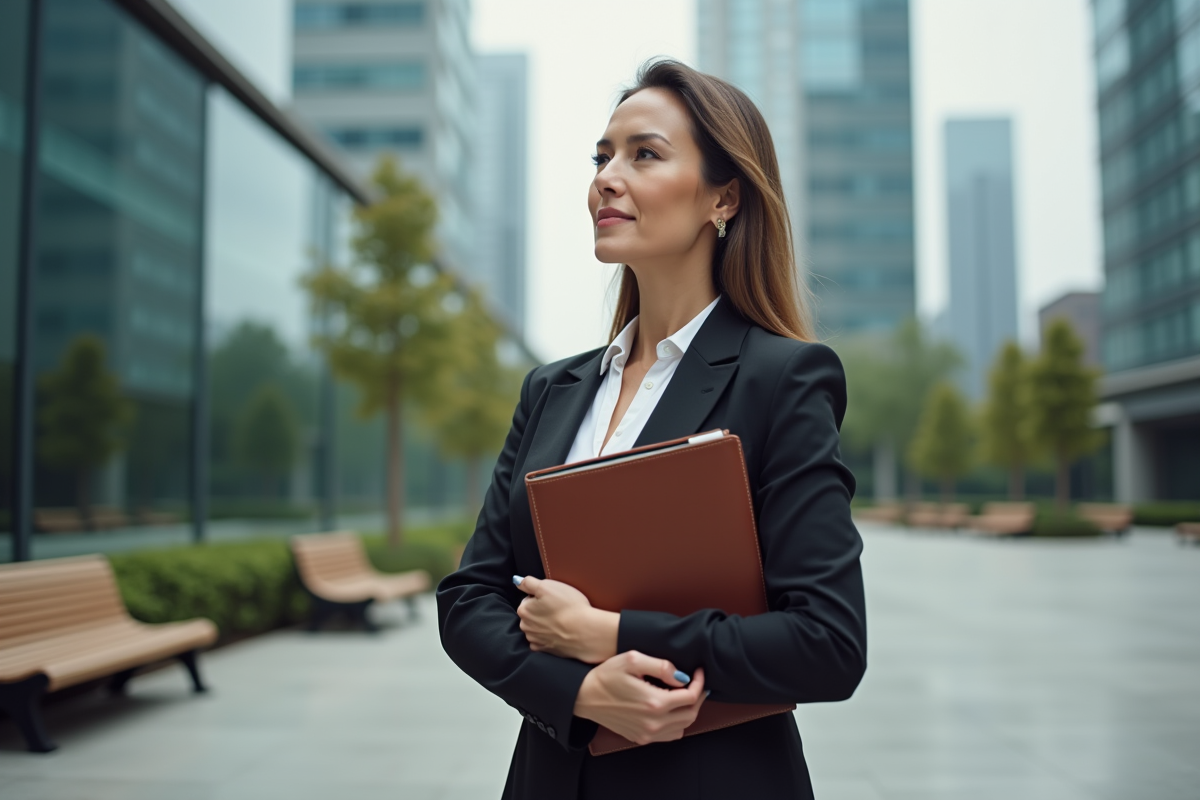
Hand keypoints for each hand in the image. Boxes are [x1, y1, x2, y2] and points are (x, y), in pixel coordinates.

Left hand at [514, 575, 618, 663]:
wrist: (584, 632)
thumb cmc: (567, 606)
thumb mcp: (547, 586)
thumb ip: (529, 582)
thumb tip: (517, 581)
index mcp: (523, 610)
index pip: (528, 599)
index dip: (541, 597)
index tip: (553, 599)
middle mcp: (525, 627)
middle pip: (531, 614)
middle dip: (541, 611)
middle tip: (558, 608)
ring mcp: (535, 640)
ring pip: (536, 628)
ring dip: (544, 624)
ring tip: (561, 621)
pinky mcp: (545, 650)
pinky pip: (543, 641)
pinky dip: (549, 637)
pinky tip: (559, 632)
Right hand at [574, 652, 706, 744]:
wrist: (584, 696)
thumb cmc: (606, 675)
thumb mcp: (633, 660)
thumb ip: (661, 666)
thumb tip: (682, 676)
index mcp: (654, 702)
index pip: (691, 696)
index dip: (700, 682)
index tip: (699, 671)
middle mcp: (653, 722)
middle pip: (691, 714)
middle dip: (698, 697)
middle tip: (697, 683)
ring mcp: (647, 733)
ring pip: (683, 727)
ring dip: (689, 711)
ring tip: (685, 695)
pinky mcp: (640, 737)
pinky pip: (669, 735)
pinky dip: (677, 723)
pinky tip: (671, 709)